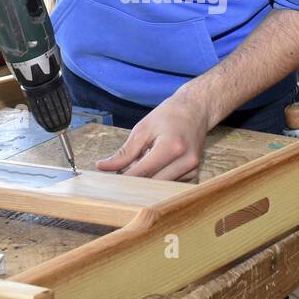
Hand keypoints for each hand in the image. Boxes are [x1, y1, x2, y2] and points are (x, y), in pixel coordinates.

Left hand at [96, 90, 212, 180]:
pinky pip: (171, 184)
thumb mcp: (142, 129)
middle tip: (119, 178)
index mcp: (172, 147)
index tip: (109, 181)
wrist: (195, 110)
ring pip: (161, 187)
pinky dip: (159, 179)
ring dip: (147, 181)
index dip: (124, 178)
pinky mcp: (194, 173)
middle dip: (134, 182)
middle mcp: (186, 161)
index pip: (143, 171)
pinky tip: (155, 167)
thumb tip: (103, 167)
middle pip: (152, 183)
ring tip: (139, 167)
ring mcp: (193, 169)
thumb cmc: (168, 116)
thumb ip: (124, 153)